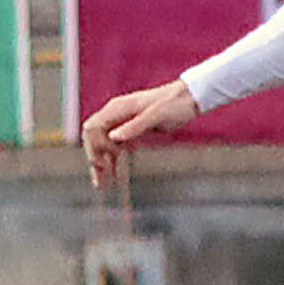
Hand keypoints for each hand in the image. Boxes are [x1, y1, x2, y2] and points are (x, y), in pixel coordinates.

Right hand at [82, 78, 201, 184]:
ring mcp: (124, 123)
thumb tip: (112, 137)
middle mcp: (116, 115)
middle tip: (101, 181)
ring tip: (102, 185)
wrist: (190, 98)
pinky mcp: (133, 131)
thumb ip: (134, 126)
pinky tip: (116, 176)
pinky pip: (117, 147)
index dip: (93, 147)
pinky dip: (114, 161)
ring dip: (102, 164)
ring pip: (104, 145)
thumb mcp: (156, 115)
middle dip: (95, 159)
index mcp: (118, 108)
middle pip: (95, 139)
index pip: (92, 128)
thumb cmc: (174, 103)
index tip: (105, 163)